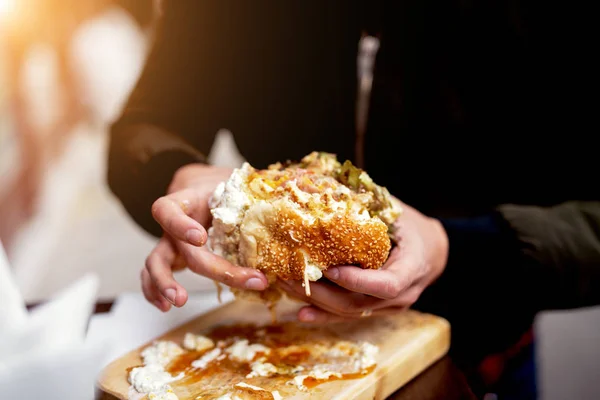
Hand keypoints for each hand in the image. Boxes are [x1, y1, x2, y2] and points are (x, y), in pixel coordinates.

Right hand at [142, 163, 268, 311]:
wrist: (202, 186)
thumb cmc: (224, 186)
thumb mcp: (238, 181)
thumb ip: (258, 186)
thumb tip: (295, 192)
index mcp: (187, 201)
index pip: (168, 209)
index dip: (179, 224)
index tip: (200, 237)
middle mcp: (174, 223)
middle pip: (178, 247)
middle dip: (208, 267)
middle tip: (236, 280)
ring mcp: (170, 242)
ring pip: (154, 263)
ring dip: (163, 284)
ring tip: (178, 302)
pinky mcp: (172, 257)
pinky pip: (151, 276)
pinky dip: (155, 292)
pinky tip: (166, 306)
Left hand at [278, 201, 448, 322]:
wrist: (431, 251)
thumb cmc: (410, 226)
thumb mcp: (395, 210)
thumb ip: (366, 204)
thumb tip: (322, 188)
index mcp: (413, 267)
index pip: (388, 284)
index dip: (358, 281)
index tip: (330, 269)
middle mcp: (403, 294)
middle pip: (359, 303)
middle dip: (323, 292)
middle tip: (293, 276)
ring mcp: (389, 307)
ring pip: (350, 312)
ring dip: (317, 303)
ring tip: (289, 288)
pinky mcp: (376, 310)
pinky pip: (349, 315)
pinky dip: (324, 313)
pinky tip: (302, 312)